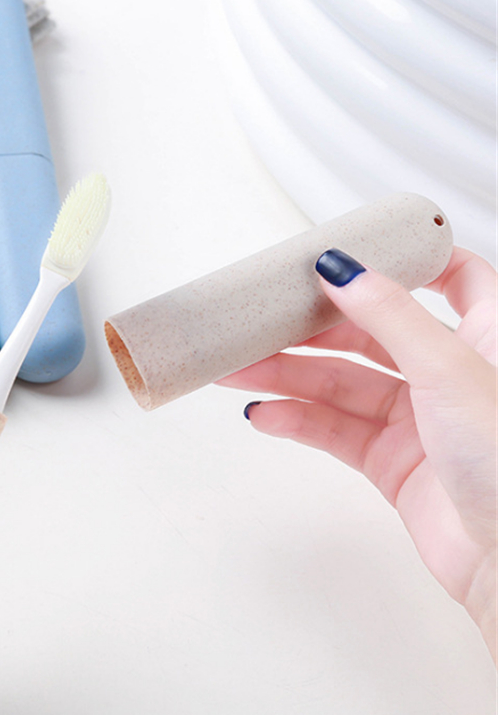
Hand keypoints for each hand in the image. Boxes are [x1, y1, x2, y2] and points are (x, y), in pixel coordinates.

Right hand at [218, 247, 496, 661]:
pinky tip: (266, 414)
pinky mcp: (392, 461)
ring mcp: (417, 419)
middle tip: (261, 323)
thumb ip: (391, 315)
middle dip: (311, 329)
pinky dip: (296, 421)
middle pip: (368, 333)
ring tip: (241, 371)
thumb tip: (343, 269)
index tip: (351, 253)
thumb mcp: (448, 369)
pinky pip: (333, 430)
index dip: (402, 261)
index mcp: (483, 334)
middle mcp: (448, 373)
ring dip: (288, 377)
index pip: (449, 277)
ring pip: (340, 384)